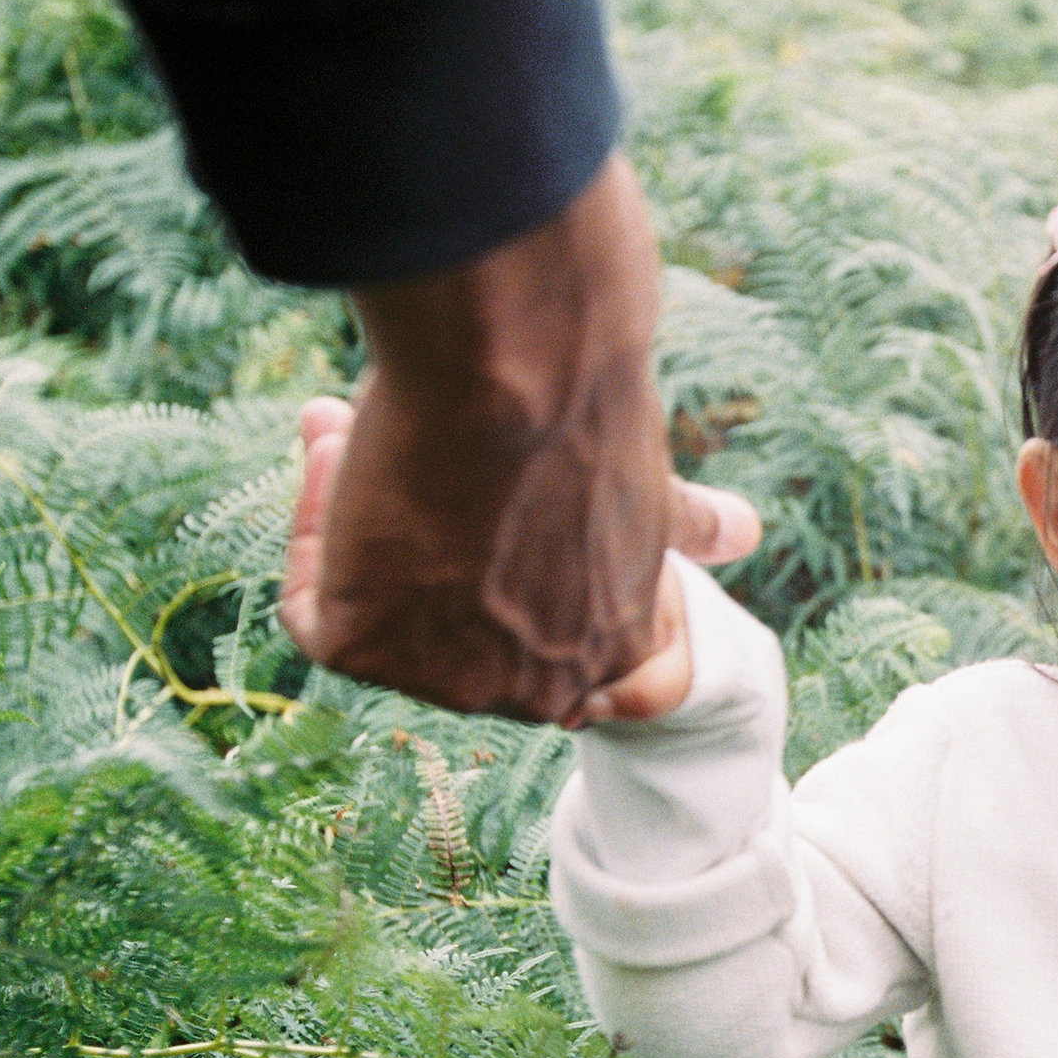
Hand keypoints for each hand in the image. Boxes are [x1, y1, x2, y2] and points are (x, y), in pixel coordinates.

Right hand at [284, 395, 758, 726]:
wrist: (518, 372)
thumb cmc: (588, 410)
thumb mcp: (653, 484)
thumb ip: (685, 525)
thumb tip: (744, 533)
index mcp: (616, 648)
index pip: (543, 640)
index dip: (493, 563)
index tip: (473, 495)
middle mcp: (541, 685)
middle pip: (450, 621)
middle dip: (419, 530)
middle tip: (400, 443)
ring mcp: (454, 679)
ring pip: (381, 609)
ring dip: (363, 513)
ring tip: (364, 422)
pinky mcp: (368, 651)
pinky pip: (314, 607)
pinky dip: (313, 526)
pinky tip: (333, 446)